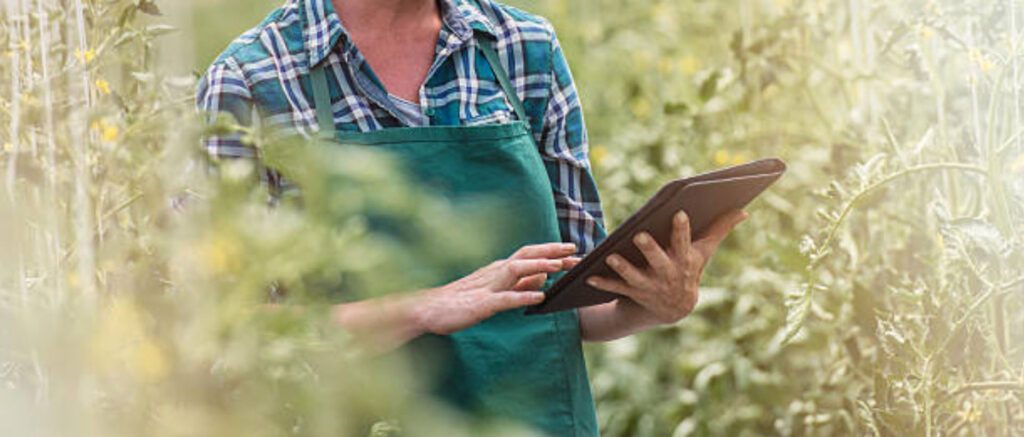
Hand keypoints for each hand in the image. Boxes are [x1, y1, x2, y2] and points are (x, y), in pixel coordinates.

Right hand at [413, 242, 579, 334]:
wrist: (426, 309)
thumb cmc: (459, 302)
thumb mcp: (494, 292)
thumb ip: (518, 286)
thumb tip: (543, 280)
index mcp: (498, 269)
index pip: (528, 255)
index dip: (551, 251)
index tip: (573, 250)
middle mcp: (495, 272)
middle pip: (527, 255)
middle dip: (552, 252)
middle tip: (576, 252)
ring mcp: (488, 287)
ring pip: (517, 270)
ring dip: (540, 267)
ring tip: (560, 266)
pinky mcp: (481, 304)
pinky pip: (505, 299)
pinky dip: (523, 296)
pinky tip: (540, 298)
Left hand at [586, 210, 746, 324]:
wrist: (675, 308)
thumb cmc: (689, 269)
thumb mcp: (704, 251)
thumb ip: (720, 229)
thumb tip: (743, 209)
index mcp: (684, 261)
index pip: (685, 243)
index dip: (682, 230)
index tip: (679, 213)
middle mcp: (667, 274)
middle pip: (658, 261)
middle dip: (650, 249)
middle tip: (639, 235)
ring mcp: (649, 285)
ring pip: (634, 276)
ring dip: (623, 268)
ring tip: (612, 256)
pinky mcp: (632, 292)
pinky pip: (615, 288)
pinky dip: (602, 283)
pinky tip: (589, 275)